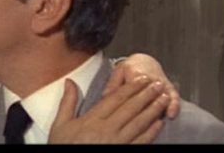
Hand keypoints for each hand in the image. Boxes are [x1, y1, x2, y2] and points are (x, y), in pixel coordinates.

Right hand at [49, 76, 168, 143]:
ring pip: (139, 123)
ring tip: (163, 99)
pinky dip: (152, 131)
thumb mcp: (59, 125)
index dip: (130, 87)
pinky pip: (141, 141)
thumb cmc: (64, 147)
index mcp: (91, 120)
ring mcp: (117, 142)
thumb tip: (70, 82)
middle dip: (146, 95)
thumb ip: (67, 102)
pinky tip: (159, 123)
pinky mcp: (123, 152)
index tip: (140, 79)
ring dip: (153, 110)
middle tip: (157, 84)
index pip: (115, 99)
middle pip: (130, 108)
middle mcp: (106, 129)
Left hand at [105, 53, 179, 118]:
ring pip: (162, 95)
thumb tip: (104, 99)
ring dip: (162, 105)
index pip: (132, 87)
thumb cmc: (129, 70)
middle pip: (148, 93)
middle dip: (146, 105)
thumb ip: (112, 86)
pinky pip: (174, 96)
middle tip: (142, 118)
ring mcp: (160, 83)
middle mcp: (149, 78)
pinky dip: (174, 105)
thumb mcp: (118, 73)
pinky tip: (171, 114)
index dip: (131, 99)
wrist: (145, 62)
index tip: (126, 112)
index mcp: (133, 73)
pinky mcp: (169, 88)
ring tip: (160, 115)